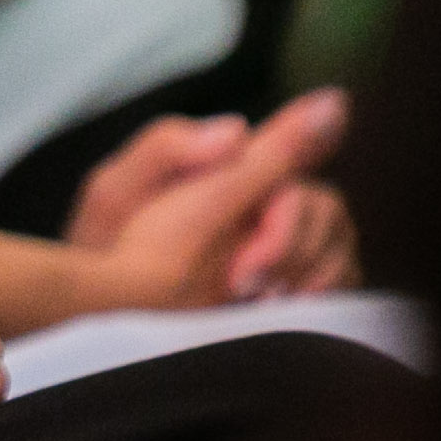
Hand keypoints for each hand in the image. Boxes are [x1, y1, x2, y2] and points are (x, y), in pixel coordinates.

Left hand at [63, 89, 360, 303]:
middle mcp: (268, 206)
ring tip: (256, 299)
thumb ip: (168, 147)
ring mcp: (287, 252)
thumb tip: (237, 129)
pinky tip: (279, 311)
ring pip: (339, 245)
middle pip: (324, 204)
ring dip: (310, 271)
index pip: (294, 147)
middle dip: (290, 238)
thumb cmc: (104, 246)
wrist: (98, 311)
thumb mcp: (117, 189)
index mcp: (231, 171)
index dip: (310, 143)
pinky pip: (342, 287)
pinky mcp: (294, 293)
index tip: (295, 163)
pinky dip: (323, 297)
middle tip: (242, 277)